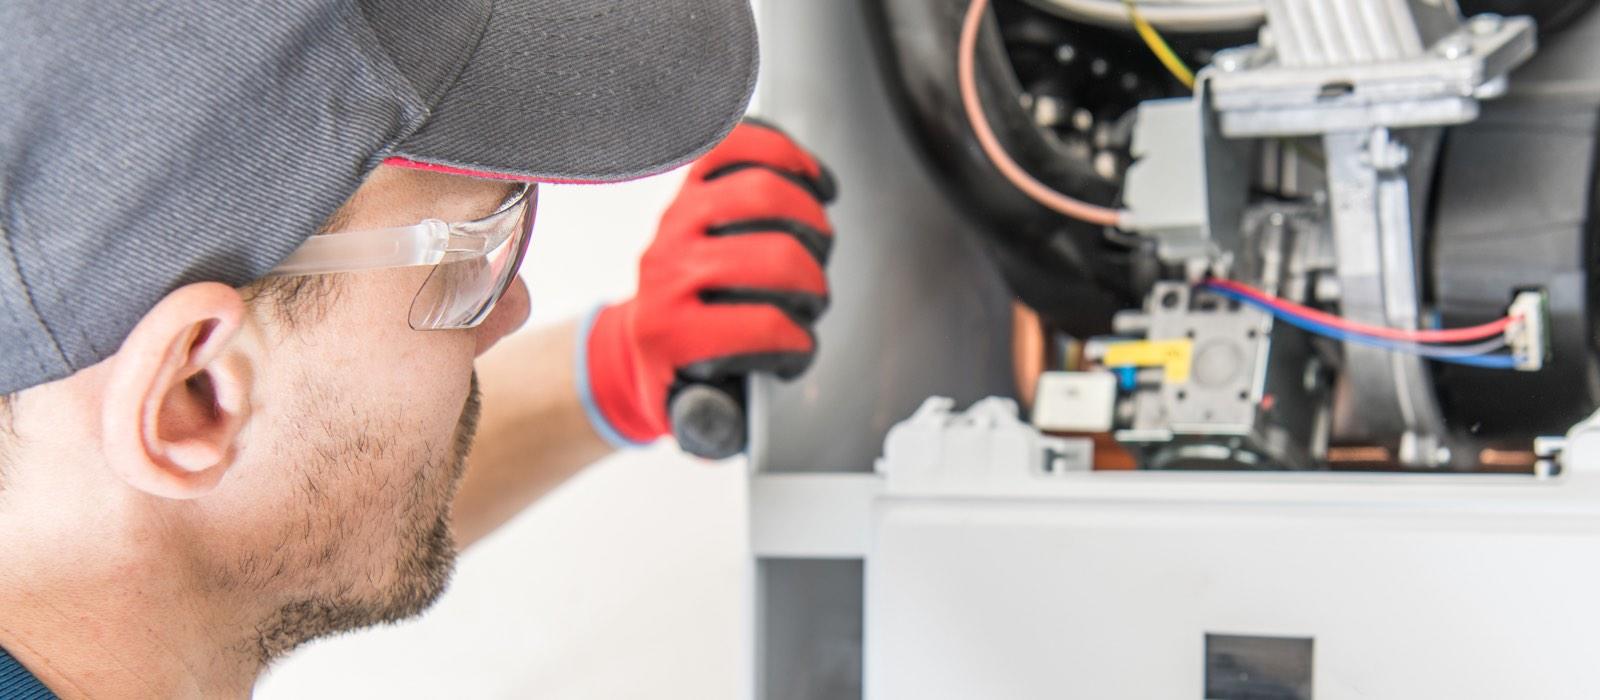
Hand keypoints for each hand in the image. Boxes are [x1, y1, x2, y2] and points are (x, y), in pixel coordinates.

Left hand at [579, 120, 837, 446]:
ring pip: (765, 193)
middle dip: (812, 283)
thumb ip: (716, 424)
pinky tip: (812, 183)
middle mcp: (667, 269)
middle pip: (775, 256)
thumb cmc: (680, 376)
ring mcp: (677, 220)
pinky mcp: (689, 185)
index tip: (796, 351)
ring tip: (815, 247)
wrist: (638, 343)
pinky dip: (787, 155)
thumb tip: (728, 417)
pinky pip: (741, 144)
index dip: (797, 343)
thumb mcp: (693, 417)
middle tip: (810, 299)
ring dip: (811, 222)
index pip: (762, 326)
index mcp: (667, 333)